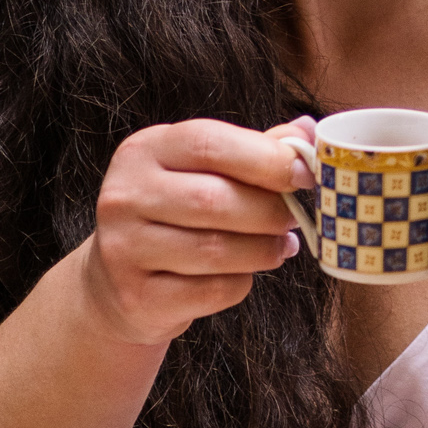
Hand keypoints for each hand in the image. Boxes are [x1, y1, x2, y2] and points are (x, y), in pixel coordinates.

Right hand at [79, 115, 315, 346]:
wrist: (118, 283)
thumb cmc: (176, 214)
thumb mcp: (204, 170)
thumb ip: (256, 149)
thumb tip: (310, 132)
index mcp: (145, 150)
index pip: (208, 143)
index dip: (266, 158)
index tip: (305, 174)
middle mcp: (125, 195)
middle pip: (214, 200)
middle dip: (270, 211)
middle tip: (296, 218)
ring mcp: (123, 248)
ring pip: (216, 250)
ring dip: (263, 250)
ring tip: (280, 247)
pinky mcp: (135, 296)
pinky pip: (210, 291)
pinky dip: (241, 283)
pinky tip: (244, 274)